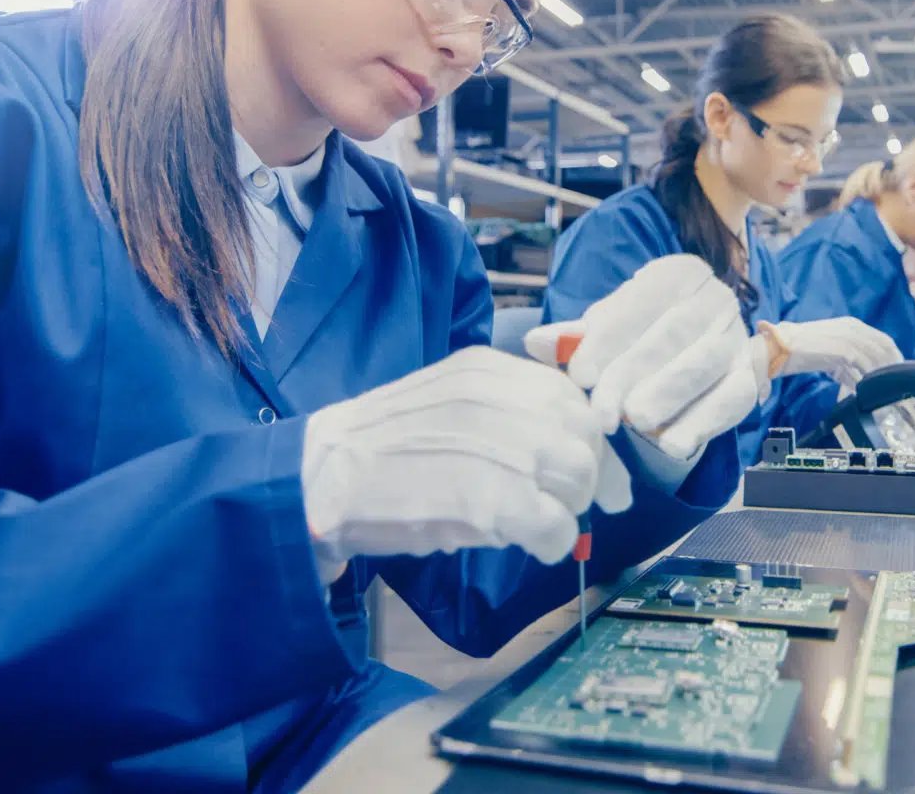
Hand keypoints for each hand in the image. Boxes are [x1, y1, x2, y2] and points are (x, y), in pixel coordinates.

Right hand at [300, 347, 632, 583]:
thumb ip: (499, 409)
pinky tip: (527, 545)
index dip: (589, 439)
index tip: (595, 472)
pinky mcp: (492, 500)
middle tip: (568, 507)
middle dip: (586, 476)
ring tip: (533, 523)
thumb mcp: (444, 401)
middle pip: (584, 437)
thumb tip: (564, 445)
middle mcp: (500, 398)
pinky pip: (556, 526)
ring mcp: (499, 448)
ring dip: (567, 508)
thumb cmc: (379, 450)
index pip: (570, 396)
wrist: (319, 480)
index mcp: (487, 369)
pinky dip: (551, 542)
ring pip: (578, 479)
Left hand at [526, 255, 760, 461]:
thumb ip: (576, 337)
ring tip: (637, 423)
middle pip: (672, 333)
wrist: (699, 348)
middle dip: (632, 374)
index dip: (608, 338)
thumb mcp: (609, 330)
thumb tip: (536, 342)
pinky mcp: (751, 376)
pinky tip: (673, 444)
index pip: (641, 301)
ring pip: (705, 363)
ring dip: (670, 394)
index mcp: (678, 274)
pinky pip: (733, 398)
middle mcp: (714, 298)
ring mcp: (736, 336)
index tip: (580, 376)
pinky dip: (704, 423)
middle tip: (603, 414)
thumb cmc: (641, 336)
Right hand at [756, 317, 902, 388]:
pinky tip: (869, 390)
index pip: (882, 339)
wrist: (781, 347)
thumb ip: (847, 367)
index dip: (893, 356)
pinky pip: (863, 365)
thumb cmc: (802, 351)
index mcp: (852, 325)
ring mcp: (849, 337)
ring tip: (885, 390)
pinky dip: (867, 379)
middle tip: (897, 384)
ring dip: (881, 374)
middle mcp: (853, 327)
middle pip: (884, 346)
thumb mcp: (830, 356)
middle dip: (893, 365)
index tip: (898, 372)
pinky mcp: (843, 349)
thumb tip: (860, 384)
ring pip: (876, 357)